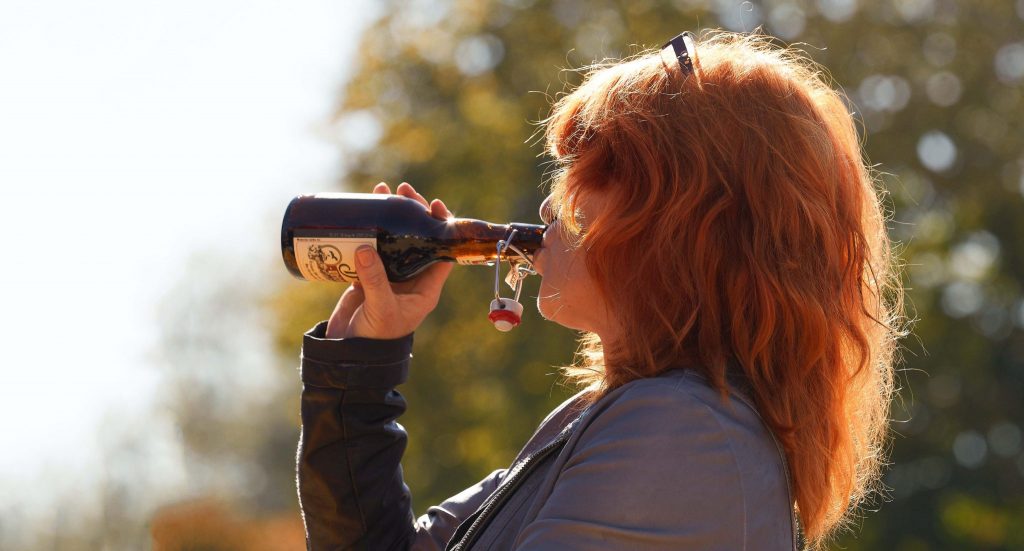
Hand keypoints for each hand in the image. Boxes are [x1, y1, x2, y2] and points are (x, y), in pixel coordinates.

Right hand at [325, 182, 453, 339]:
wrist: (349, 355)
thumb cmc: (376, 339)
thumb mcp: (380, 308)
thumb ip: (374, 280)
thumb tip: (365, 246)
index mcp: (426, 287)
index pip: (442, 250)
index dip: (441, 226)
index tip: (433, 204)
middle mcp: (411, 278)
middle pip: (418, 237)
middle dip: (412, 212)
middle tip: (403, 189)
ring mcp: (388, 275)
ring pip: (393, 238)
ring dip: (390, 214)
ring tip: (382, 190)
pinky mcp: (366, 276)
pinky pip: (370, 246)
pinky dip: (367, 228)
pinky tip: (362, 210)